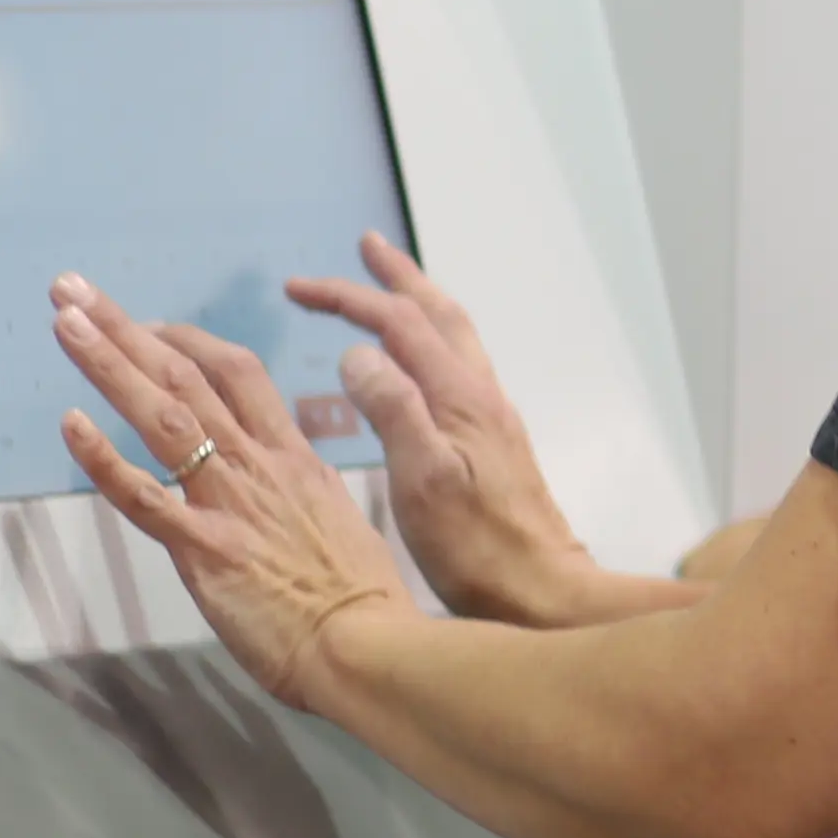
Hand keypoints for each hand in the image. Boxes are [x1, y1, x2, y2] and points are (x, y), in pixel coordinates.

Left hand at [54, 279, 413, 716]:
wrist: (368, 646)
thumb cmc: (361, 600)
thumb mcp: (338, 526)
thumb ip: (302, 500)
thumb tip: (283, 499)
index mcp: (294, 458)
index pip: (239, 374)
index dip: (187, 342)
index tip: (148, 325)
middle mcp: (259, 465)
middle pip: (188, 377)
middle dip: (127, 328)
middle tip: (74, 289)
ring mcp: (230, 502)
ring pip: (164, 416)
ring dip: (110, 364)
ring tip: (66, 322)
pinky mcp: (205, 549)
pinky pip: (145, 497)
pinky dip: (104, 458)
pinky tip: (68, 424)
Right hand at [285, 232, 603, 625]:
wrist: (541, 589)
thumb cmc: (476, 546)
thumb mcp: (424, 479)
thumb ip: (394, 410)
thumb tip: (358, 351)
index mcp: (460, 397)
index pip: (400, 324)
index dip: (348, 298)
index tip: (296, 288)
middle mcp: (480, 395)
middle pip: (437, 314)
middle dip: (396, 278)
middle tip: (363, 248)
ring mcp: (490, 417)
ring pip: (452, 338)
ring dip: (416, 304)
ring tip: (387, 289)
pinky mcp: (492, 442)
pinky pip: (454, 368)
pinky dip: (426, 345)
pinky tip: (413, 366)